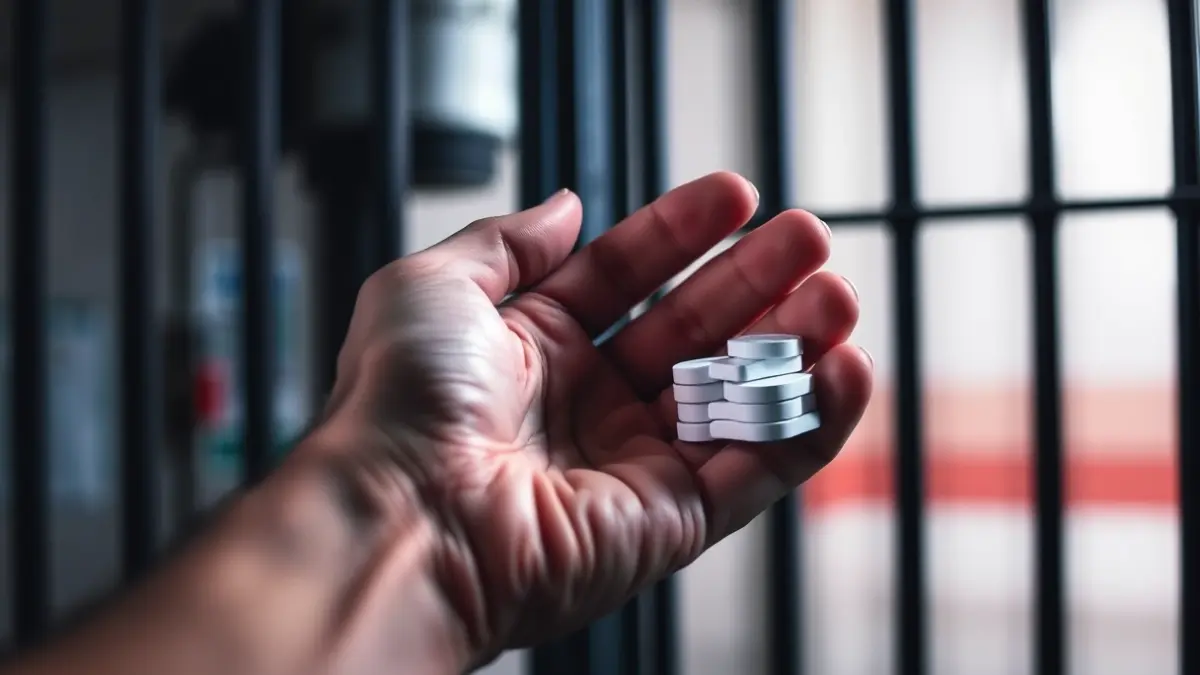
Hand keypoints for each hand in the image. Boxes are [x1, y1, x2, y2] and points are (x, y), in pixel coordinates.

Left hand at [301, 172, 872, 668]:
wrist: (401, 517)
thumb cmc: (399, 401)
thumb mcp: (433, 286)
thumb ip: (507, 241)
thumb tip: (566, 202)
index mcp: (533, 348)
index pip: (625, 277)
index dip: (680, 233)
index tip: (736, 194)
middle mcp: (587, 404)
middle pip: (693, 330)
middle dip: (754, 281)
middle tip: (809, 239)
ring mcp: (633, 463)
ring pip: (735, 395)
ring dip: (794, 344)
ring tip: (836, 296)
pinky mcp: (672, 522)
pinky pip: (758, 468)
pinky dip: (811, 424)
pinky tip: (845, 369)